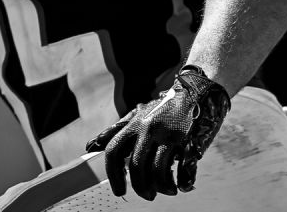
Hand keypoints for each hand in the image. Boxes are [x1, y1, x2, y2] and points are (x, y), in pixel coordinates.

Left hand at [85, 65, 229, 199]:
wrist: (196, 92)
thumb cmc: (164, 108)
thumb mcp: (137, 115)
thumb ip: (115, 130)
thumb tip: (90, 146)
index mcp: (134, 123)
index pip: (114, 151)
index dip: (113, 175)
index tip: (119, 190)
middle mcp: (149, 128)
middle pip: (137, 166)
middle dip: (140, 187)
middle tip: (147, 195)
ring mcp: (169, 135)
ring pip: (158, 171)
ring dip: (162, 188)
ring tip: (167, 190)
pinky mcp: (189, 141)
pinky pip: (183, 170)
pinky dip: (181, 184)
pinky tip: (181, 185)